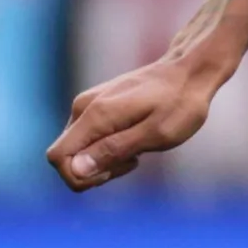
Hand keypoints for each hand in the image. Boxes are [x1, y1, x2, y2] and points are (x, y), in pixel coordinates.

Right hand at [49, 49, 230, 191]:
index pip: (57, 157)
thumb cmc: (180, 104)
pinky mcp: (98, 107)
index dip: (80, 177)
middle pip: (68, 157)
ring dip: (106, 160)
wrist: (190, 71)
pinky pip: (91, 139)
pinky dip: (110, 148)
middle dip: (96, 170)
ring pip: (81, 149)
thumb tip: (76, 170)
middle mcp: (83, 108)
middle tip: (134, 160)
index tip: (114, 171)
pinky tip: (136, 140)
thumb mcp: (156, 134)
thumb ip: (114, 150)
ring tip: (140, 149)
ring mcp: (89, 106)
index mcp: (95, 115)